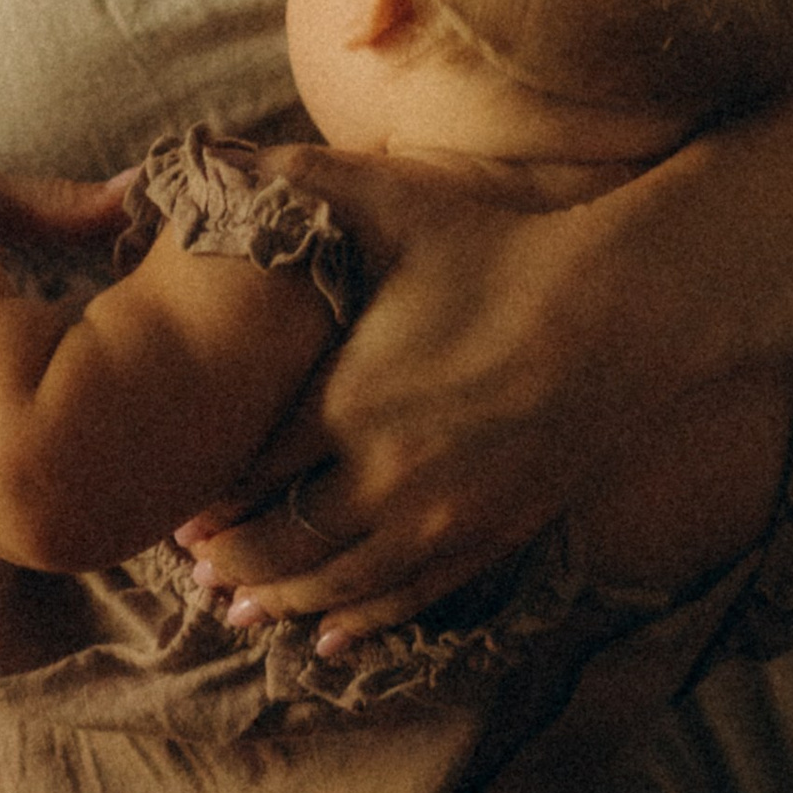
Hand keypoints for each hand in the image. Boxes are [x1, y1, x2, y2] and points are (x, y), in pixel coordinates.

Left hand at [173, 147, 619, 648]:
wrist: (618, 311)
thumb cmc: (498, 250)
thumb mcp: (393, 202)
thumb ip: (296, 179)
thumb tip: (214, 156)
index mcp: (345, 403)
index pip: (247, 471)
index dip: (204, 495)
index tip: (174, 502)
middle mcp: (384, 476)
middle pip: (281, 543)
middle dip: (229, 560)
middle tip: (191, 566)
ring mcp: (441, 517)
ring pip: (339, 585)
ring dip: (282, 601)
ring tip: (239, 610)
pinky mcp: (490, 536)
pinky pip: (410, 597)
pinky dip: (363, 622)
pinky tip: (331, 636)